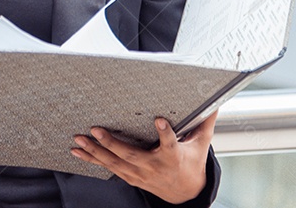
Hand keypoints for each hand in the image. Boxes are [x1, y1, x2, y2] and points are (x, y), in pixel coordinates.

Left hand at [71, 112, 215, 203]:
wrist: (184, 193)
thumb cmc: (190, 163)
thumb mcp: (200, 144)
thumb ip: (205, 123)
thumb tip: (217, 102)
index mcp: (173, 157)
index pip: (170, 144)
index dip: (165, 133)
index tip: (159, 120)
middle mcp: (154, 167)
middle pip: (131, 156)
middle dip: (112, 143)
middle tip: (96, 130)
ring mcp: (139, 174)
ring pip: (114, 163)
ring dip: (95, 152)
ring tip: (79, 140)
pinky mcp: (130, 176)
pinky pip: (109, 168)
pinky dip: (92, 160)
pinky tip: (78, 152)